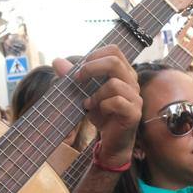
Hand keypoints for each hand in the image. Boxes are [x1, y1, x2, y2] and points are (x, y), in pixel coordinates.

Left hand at [54, 46, 141, 167]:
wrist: (112, 141)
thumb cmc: (102, 114)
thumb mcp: (85, 93)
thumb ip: (73, 77)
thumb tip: (56, 61)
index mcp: (123, 72)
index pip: (114, 50)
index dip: (95, 55)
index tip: (80, 68)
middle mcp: (132, 82)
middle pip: (114, 62)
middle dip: (92, 68)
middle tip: (79, 79)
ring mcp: (135, 97)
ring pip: (114, 84)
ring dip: (95, 94)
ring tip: (88, 103)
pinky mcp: (134, 113)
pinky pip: (117, 101)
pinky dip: (102, 105)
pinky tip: (96, 111)